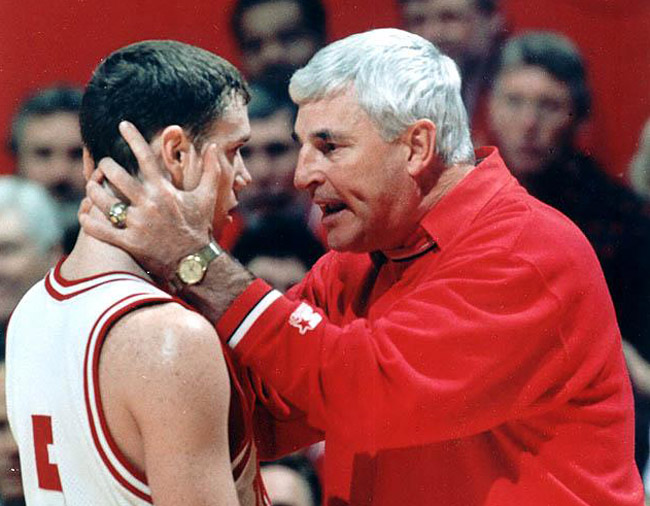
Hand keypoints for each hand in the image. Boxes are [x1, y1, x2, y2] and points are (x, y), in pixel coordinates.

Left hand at [79, 121, 234, 280]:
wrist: (195, 264)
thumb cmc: (199, 228)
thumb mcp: (207, 197)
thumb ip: (210, 170)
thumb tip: (212, 146)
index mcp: (165, 191)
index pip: (145, 158)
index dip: (133, 138)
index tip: (122, 125)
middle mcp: (149, 205)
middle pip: (117, 176)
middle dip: (105, 167)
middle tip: (103, 165)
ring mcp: (138, 225)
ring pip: (104, 201)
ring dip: (94, 191)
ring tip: (92, 186)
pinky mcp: (129, 243)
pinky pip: (100, 230)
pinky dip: (88, 221)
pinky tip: (84, 213)